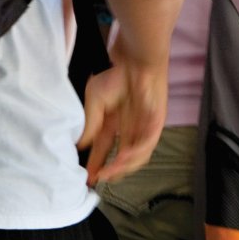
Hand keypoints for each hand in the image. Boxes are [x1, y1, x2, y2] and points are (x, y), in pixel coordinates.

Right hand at [76, 63, 166, 186]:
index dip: (96, 164)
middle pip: (121, 158)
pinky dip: (136, 153)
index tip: (88, 178)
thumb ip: (90, 124)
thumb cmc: (115, 76)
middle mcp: (128, 129)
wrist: (136, 61)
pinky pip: (148, 144)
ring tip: (110, 171)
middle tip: (99, 178)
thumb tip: (82, 145)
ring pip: (136, 156)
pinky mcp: (156, 124)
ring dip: (123, 166)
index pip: (104, 150)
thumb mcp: (95, 101)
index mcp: (112, 124)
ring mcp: (143, 128)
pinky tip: (123, 157)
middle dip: (110, 171)